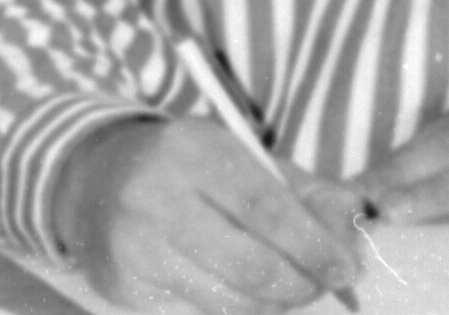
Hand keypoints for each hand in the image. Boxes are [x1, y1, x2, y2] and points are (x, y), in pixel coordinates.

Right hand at [53, 118, 364, 314]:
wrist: (92, 181)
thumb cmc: (186, 170)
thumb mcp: (240, 157)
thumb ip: (302, 189)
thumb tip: (355, 219)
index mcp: (194, 150)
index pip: (267, 209)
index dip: (315, 247)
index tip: (346, 270)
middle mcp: (157, 195)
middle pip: (251, 266)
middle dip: (300, 286)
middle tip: (318, 287)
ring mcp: (136, 244)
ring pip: (229, 301)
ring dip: (272, 306)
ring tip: (283, 292)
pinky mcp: (125, 284)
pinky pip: (200, 314)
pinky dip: (233, 311)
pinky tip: (240, 295)